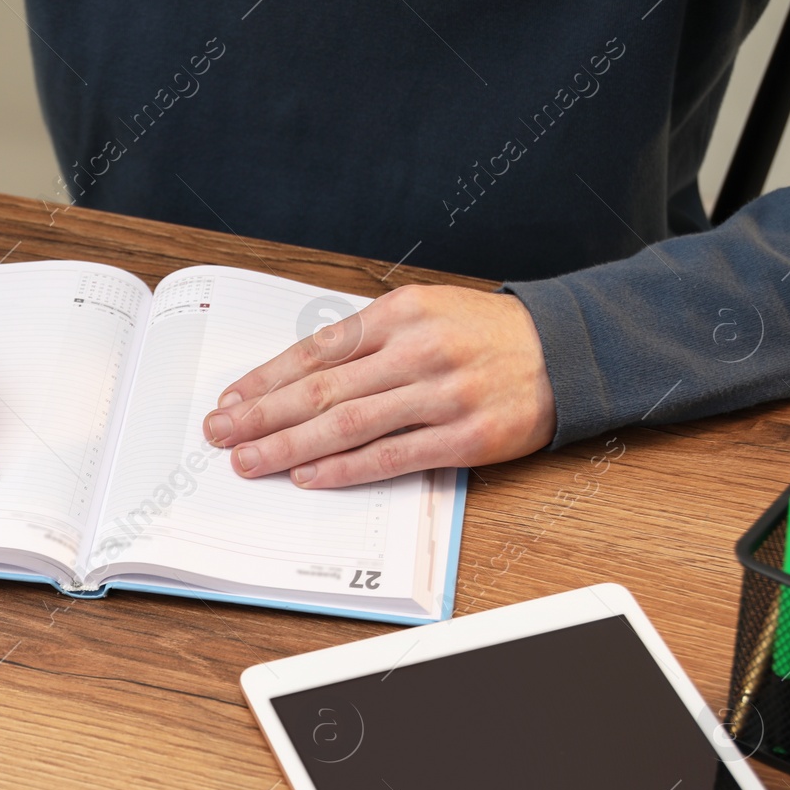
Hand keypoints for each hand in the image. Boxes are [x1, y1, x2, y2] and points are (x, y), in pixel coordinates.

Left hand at [203, 284, 555, 487]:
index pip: (316, 350)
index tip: (230, 399)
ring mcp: (443, 394)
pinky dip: (346, 468)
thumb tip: (298, 376)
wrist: (567, 350)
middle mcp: (418, 350)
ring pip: (349, 423)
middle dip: (263, 414)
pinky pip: (393, 456)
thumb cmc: (485, 334)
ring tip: (250, 460)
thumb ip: (368, 341)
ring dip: (291, 445)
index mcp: (401, 313)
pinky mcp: (465, 436)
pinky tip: (310, 476)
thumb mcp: (425, 313)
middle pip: (322, 388)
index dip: (266, 378)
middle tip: (221, 433)